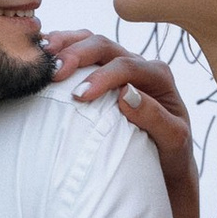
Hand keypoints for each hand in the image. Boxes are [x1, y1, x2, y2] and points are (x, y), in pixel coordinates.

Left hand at [43, 29, 202, 217]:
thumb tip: (57, 77)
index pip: (90, 41)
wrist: (161, 176)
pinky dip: (143, 102)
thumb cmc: (121, 143)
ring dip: (105, 74)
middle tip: (55, 72)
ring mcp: (159, 91)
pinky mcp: (174, 118)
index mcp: (118, 64)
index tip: (42, 54)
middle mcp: (141, 70)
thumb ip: (82, 96)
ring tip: (80, 93)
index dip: (66, 43)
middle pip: (106, 46)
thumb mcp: (98, 119)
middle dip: (79, 54)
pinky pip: (158, 106)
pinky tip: (124, 103)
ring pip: (130, 64)